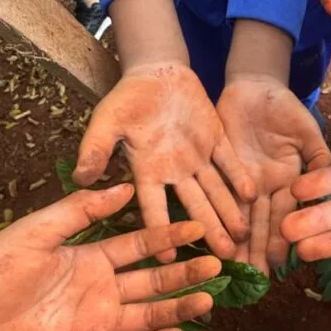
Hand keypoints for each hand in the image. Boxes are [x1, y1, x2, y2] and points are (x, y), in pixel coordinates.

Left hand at [0, 184, 219, 330]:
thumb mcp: (35, 232)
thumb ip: (80, 212)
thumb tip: (123, 187)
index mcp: (88, 258)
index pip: (139, 245)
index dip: (168, 236)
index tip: (198, 227)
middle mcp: (99, 291)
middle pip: (153, 281)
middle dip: (185, 272)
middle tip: (218, 263)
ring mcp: (96, 324)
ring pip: (148, 315)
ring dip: (178, 308)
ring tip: (209, 298)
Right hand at [74, 62, 255, 259]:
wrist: (155, 72)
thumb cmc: (127, 99)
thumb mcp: (106, 121)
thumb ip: (95, 148)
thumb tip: (79, 177)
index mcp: (148, 172)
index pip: (155, 208)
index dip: (162, 232)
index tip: (171, 258)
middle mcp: (175, 172)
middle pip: (195, 207)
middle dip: (209, 231)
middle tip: (226, 258)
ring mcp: (197, 158)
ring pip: (216, 191)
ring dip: (229, 213)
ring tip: (243, 238)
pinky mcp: (216, 140)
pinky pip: (229, 162)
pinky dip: (239, 177)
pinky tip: (251, 196)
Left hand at [216, 76, 330, 273]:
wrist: (254, 85)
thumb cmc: (286, 108)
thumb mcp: (307, 131)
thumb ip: (318, 158)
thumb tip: (329, 183)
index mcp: (286, 181)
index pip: (285, 215)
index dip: (282, 239)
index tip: (278, 265)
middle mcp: (262, 187)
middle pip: (258, 224)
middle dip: (255, 251)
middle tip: (250, 282)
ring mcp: (239, 180)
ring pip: (236, 214)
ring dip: (233, 240)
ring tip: (228, 267)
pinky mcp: (218, 167)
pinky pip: (214, 192)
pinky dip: (210, 212)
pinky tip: (205, 233)